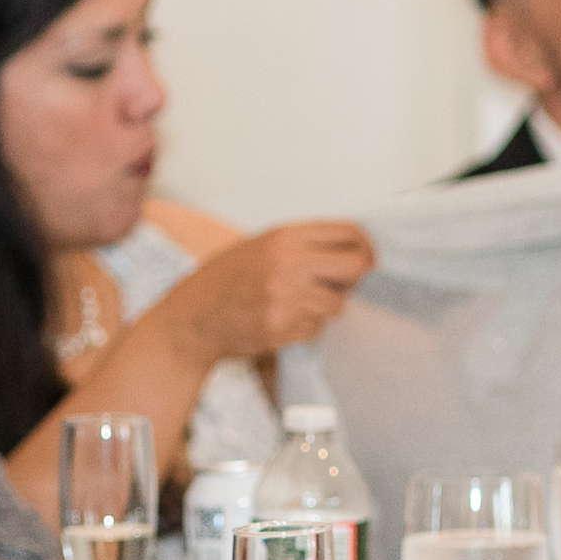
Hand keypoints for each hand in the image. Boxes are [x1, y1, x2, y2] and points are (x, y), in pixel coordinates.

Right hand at [182, 217, 376, 358]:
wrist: (193, 317)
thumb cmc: (225, 279)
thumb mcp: (261, 246)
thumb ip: (303, 246)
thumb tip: (352, 253)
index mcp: (284, 237)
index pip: (348, 232)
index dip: (365, 245)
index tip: (367, 256)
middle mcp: (288, 263)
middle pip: (355, 266)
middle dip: (356, 277)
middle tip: (345, 284)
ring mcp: (286, 297)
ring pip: (337, 304)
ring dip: (326, 307)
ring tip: (298, 304)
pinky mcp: (282, 327)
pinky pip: (315, 328)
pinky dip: (306, 327)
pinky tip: (282, 319)